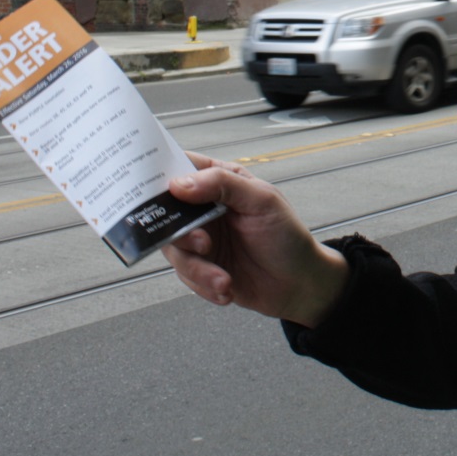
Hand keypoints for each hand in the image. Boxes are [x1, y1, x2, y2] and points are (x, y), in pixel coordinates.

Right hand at [162, 152, 348, 326]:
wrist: (299, 285)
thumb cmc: (287, 236)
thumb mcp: (262, 201)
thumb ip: (223, 185)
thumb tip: (179, 183)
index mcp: (220, 181)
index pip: (181, 167)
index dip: (161, 174)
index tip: (157, 190)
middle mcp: (205, 209)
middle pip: (166, 213)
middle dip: (181, 234)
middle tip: (203, 244)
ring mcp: (201, 239)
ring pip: (174, 250)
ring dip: (197, 268)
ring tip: (223, 278)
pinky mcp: (201, 268)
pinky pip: (186, 276)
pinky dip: (204, 285)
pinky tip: (226, 288)